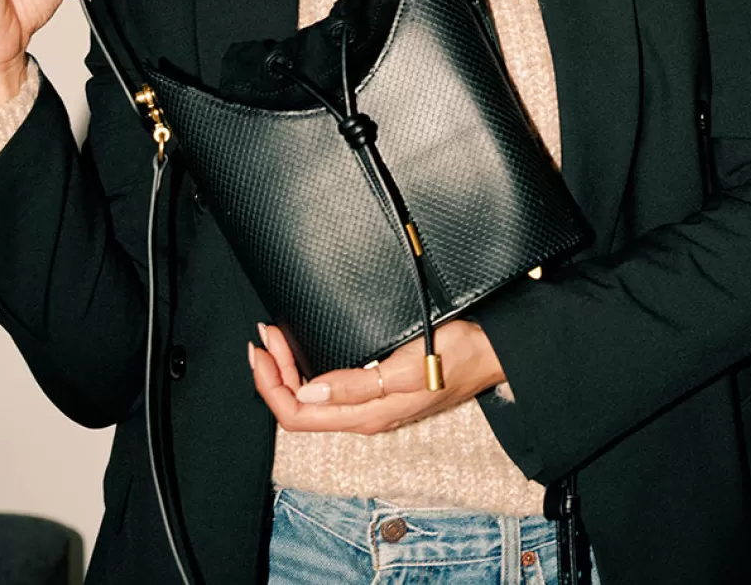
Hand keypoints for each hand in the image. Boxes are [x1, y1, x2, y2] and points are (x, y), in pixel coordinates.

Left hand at [248, 320, 505, 434]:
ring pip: (310, 397)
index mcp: (365, 415)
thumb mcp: (406, 369)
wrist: (490, 354)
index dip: (271, 386)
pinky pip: (327, 388)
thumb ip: (357, 385)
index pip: (298, 415)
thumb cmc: (455, 357)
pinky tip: (302, 351)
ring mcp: (369, 405)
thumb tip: (307, 392)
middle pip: (298, 406)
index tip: (261, 351)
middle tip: (263, 336)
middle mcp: (363, 415)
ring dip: (286, 370)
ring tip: (273, 340)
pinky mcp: (376, 390)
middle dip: (272, 373)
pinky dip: (306, 369)